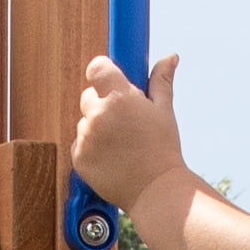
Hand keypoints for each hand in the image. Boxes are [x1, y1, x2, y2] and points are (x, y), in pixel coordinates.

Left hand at [72, 50, 186, 212]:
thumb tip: (170, 57)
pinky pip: (79, 145)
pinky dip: (91, 151)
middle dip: (102, 106)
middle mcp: (99, 114)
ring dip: (97, 130)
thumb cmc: (164, 151)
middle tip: (124, 125)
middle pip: (88, 96)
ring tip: (121, 147)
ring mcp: (86, 137)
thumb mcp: (165, 112)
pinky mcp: (79, 158)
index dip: (102, 73)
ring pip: (84, 123)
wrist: (157, 191)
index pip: (96, 68)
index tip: (110, 82)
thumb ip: (161, 81)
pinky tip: (112, 160)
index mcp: (120, 97)